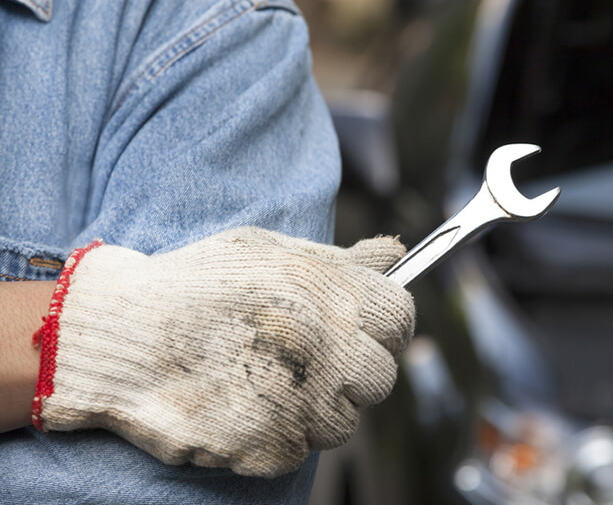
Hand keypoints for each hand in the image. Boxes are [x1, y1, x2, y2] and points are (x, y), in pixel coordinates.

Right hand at [32, 227, 413, 477]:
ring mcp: (300, 398)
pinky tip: (243, 406)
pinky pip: (300, 450)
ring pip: (344, 422)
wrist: (124, 333)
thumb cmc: (196, 284)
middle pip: (381, 377)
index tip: (364, 331)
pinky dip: (278, 436)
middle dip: (352, 372)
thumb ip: (339, 260)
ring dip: (316, 409)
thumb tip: (394, 253)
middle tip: (309, 361)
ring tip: (267, 382)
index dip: (387, 327)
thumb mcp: (269, 250)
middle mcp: (325, 344)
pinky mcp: (271, 444)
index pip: (400, 319)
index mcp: (329, 292)